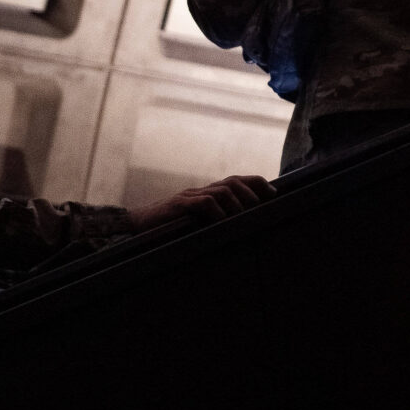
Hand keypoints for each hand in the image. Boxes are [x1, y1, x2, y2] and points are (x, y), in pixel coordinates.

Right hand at [131, 174, 273, 232]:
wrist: (135, 226)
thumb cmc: (168, 228)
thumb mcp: (195, 223)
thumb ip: (214, 221)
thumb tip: (241, 229)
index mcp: (206, 193)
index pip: (237, 180)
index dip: (257, 184)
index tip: (273, 194)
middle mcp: (200, 190)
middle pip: (233, 181)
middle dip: (252, 193)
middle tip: (259, 208)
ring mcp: (189, 196)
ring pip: (222, 190)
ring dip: (237, 204)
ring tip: (243, 217)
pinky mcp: (178, 206)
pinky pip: (203, 202)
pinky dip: (217, 212)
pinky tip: (221, 222)